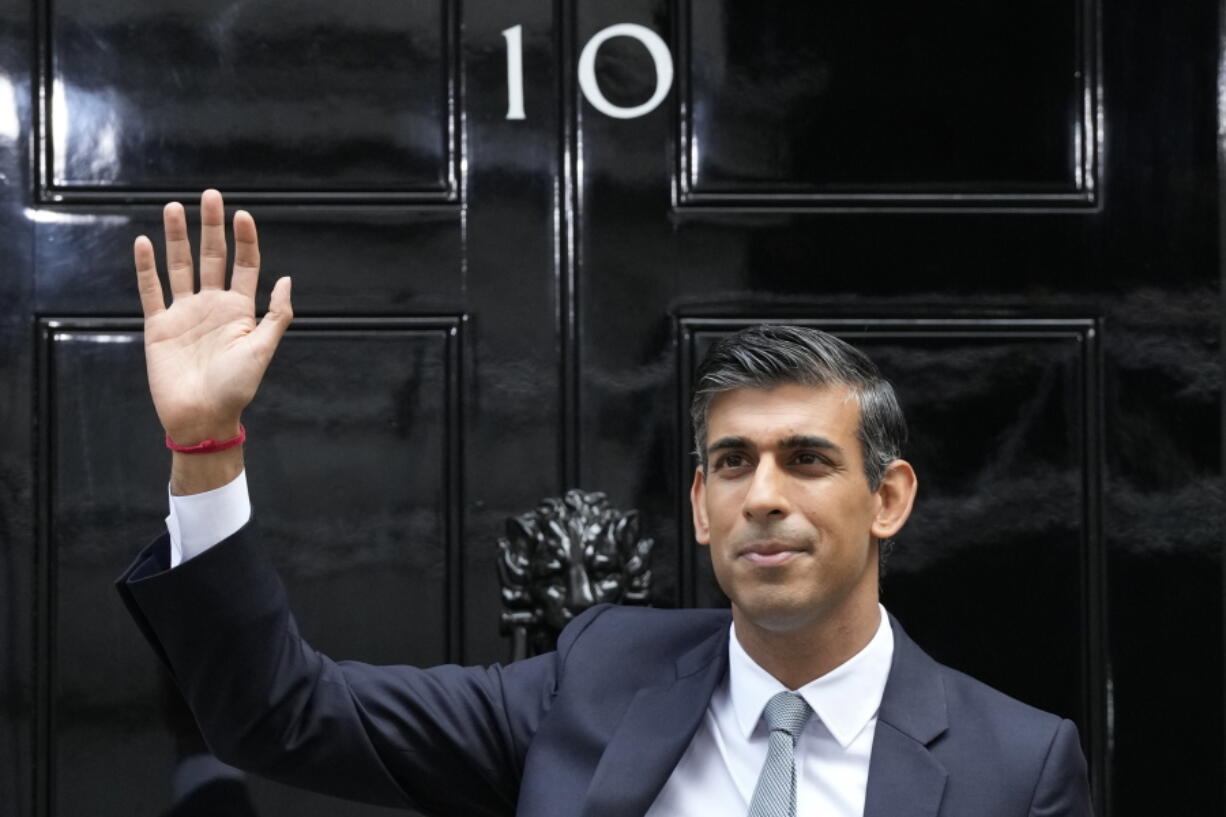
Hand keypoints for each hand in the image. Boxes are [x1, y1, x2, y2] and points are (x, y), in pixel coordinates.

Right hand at [135, 189, 292, 445]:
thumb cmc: (236, 388)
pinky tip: (144, 242)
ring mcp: (184, 313)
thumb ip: (275, 314)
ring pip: (179, 266)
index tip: (243, 215)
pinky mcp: (159, 325)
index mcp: (240, 310)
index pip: (244, 265)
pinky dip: (146, 267)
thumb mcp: (263, 349)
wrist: (202, 417)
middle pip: (211, 257)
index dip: (244, 240)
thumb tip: (287, 279)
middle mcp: (212, 305)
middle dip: (211, 227)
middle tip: (211, 195)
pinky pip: (151, 290)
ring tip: (173, 207)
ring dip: (177, 237)